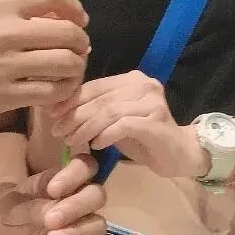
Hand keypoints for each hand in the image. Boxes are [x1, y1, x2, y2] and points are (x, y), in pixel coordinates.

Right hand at [0, 0, 89, 124]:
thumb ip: (16, 12)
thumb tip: (58, 18)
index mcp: (0, 7)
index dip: (75, 8)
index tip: (79, 20)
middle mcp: (7, 33)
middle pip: (68, 33)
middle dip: (81, 43)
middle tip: (77, 50)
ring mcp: (8, 66)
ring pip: (66, 64)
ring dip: (76, 68)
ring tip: (70, 71)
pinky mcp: (6, 96)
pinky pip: (51, 92)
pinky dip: (63, 91)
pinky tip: (59, 89)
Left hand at [0, 156, 105, 234]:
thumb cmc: (7, 213)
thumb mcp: (8, 207)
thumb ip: (29, 207)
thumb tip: (51, 215)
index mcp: (63, 180)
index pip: (84, 166)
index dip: (75, 174)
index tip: (53, 190)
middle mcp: (78, 200)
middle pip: (97, 195)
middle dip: (78, 206)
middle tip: (51, 219)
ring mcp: (82, 226)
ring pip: (99, 224)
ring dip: (79, 230)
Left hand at [50, 72, 207, 179]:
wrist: (181, 154)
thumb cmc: (145, 139)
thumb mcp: (115, 122)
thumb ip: (96, 111)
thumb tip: (61, 111)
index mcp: (132, 79)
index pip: (95, 85)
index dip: (71, 100)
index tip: (53, 115)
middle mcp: (143, 85)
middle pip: (100, 98)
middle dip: (74, 115)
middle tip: (58, 132)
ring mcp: (152, 102)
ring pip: (109, 111)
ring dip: (86, 127)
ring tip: (73, 141)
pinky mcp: (155, 121)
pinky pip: (123, 125)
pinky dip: (105, 135)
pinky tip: (96, 146)